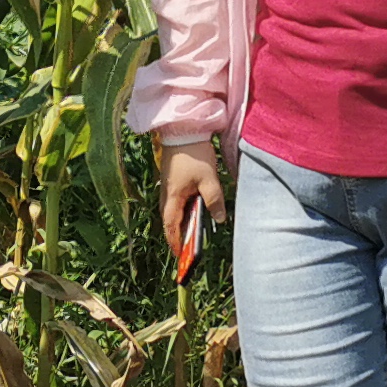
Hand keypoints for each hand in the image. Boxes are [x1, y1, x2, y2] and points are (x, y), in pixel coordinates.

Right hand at [158, 138, 226, 265]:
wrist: (183, 130)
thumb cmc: (194, 155)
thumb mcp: (209, 179)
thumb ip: (215, 200)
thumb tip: (220, 219)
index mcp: (173, 197)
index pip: (170, 227)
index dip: (175, 242)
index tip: (181, 256)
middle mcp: (166, 195)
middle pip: (170, 221)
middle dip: (178, 236)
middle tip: (188, 248)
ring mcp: (168, 187)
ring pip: (172, 211)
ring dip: (181, 223)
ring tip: (193, 233)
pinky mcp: (172, 180)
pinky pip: (175, 202)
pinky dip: (183, 211)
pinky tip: (195, 211)